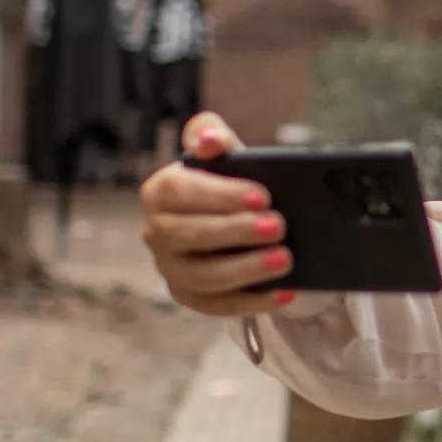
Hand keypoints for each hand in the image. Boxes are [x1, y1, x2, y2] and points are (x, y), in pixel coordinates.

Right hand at [138, 112, 295, 318]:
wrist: (238, 219)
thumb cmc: (230, 182)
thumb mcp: (225, 155)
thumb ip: (213, 135)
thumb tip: (209, 141)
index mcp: (160, 192)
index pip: (180, 192)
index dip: (220, 195)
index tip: (262, 196)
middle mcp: (157, 232)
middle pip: (187, 236)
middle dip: (236, 232)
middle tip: (279, 226)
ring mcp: (170, 268)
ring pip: (202, 277)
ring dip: (246, 270)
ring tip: (285, 260)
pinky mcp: (190, 295)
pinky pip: (217, 305)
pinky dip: (252, 301)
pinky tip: (283, 292)